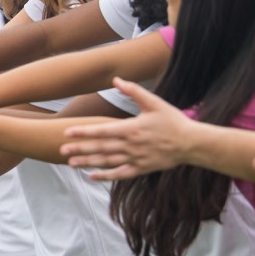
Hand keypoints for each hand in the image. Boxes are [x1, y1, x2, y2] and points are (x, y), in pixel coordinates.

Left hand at [60, 77, 194, 180]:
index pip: (102, 131)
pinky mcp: (141, 169)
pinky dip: (105, 176)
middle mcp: (131, 145)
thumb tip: (116, 79)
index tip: (67, 133)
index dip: (83, 132)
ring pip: (107, 162)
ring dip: (88, 162)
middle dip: (80, 149)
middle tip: (62, 150)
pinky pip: (119, 174)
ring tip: (70, 163)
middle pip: (100, 148)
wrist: (192, 143)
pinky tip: (91, 176)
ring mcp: (135, 159)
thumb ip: (134, 91)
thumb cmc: (172, 121)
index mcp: (131, 128)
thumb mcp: (154, 102)